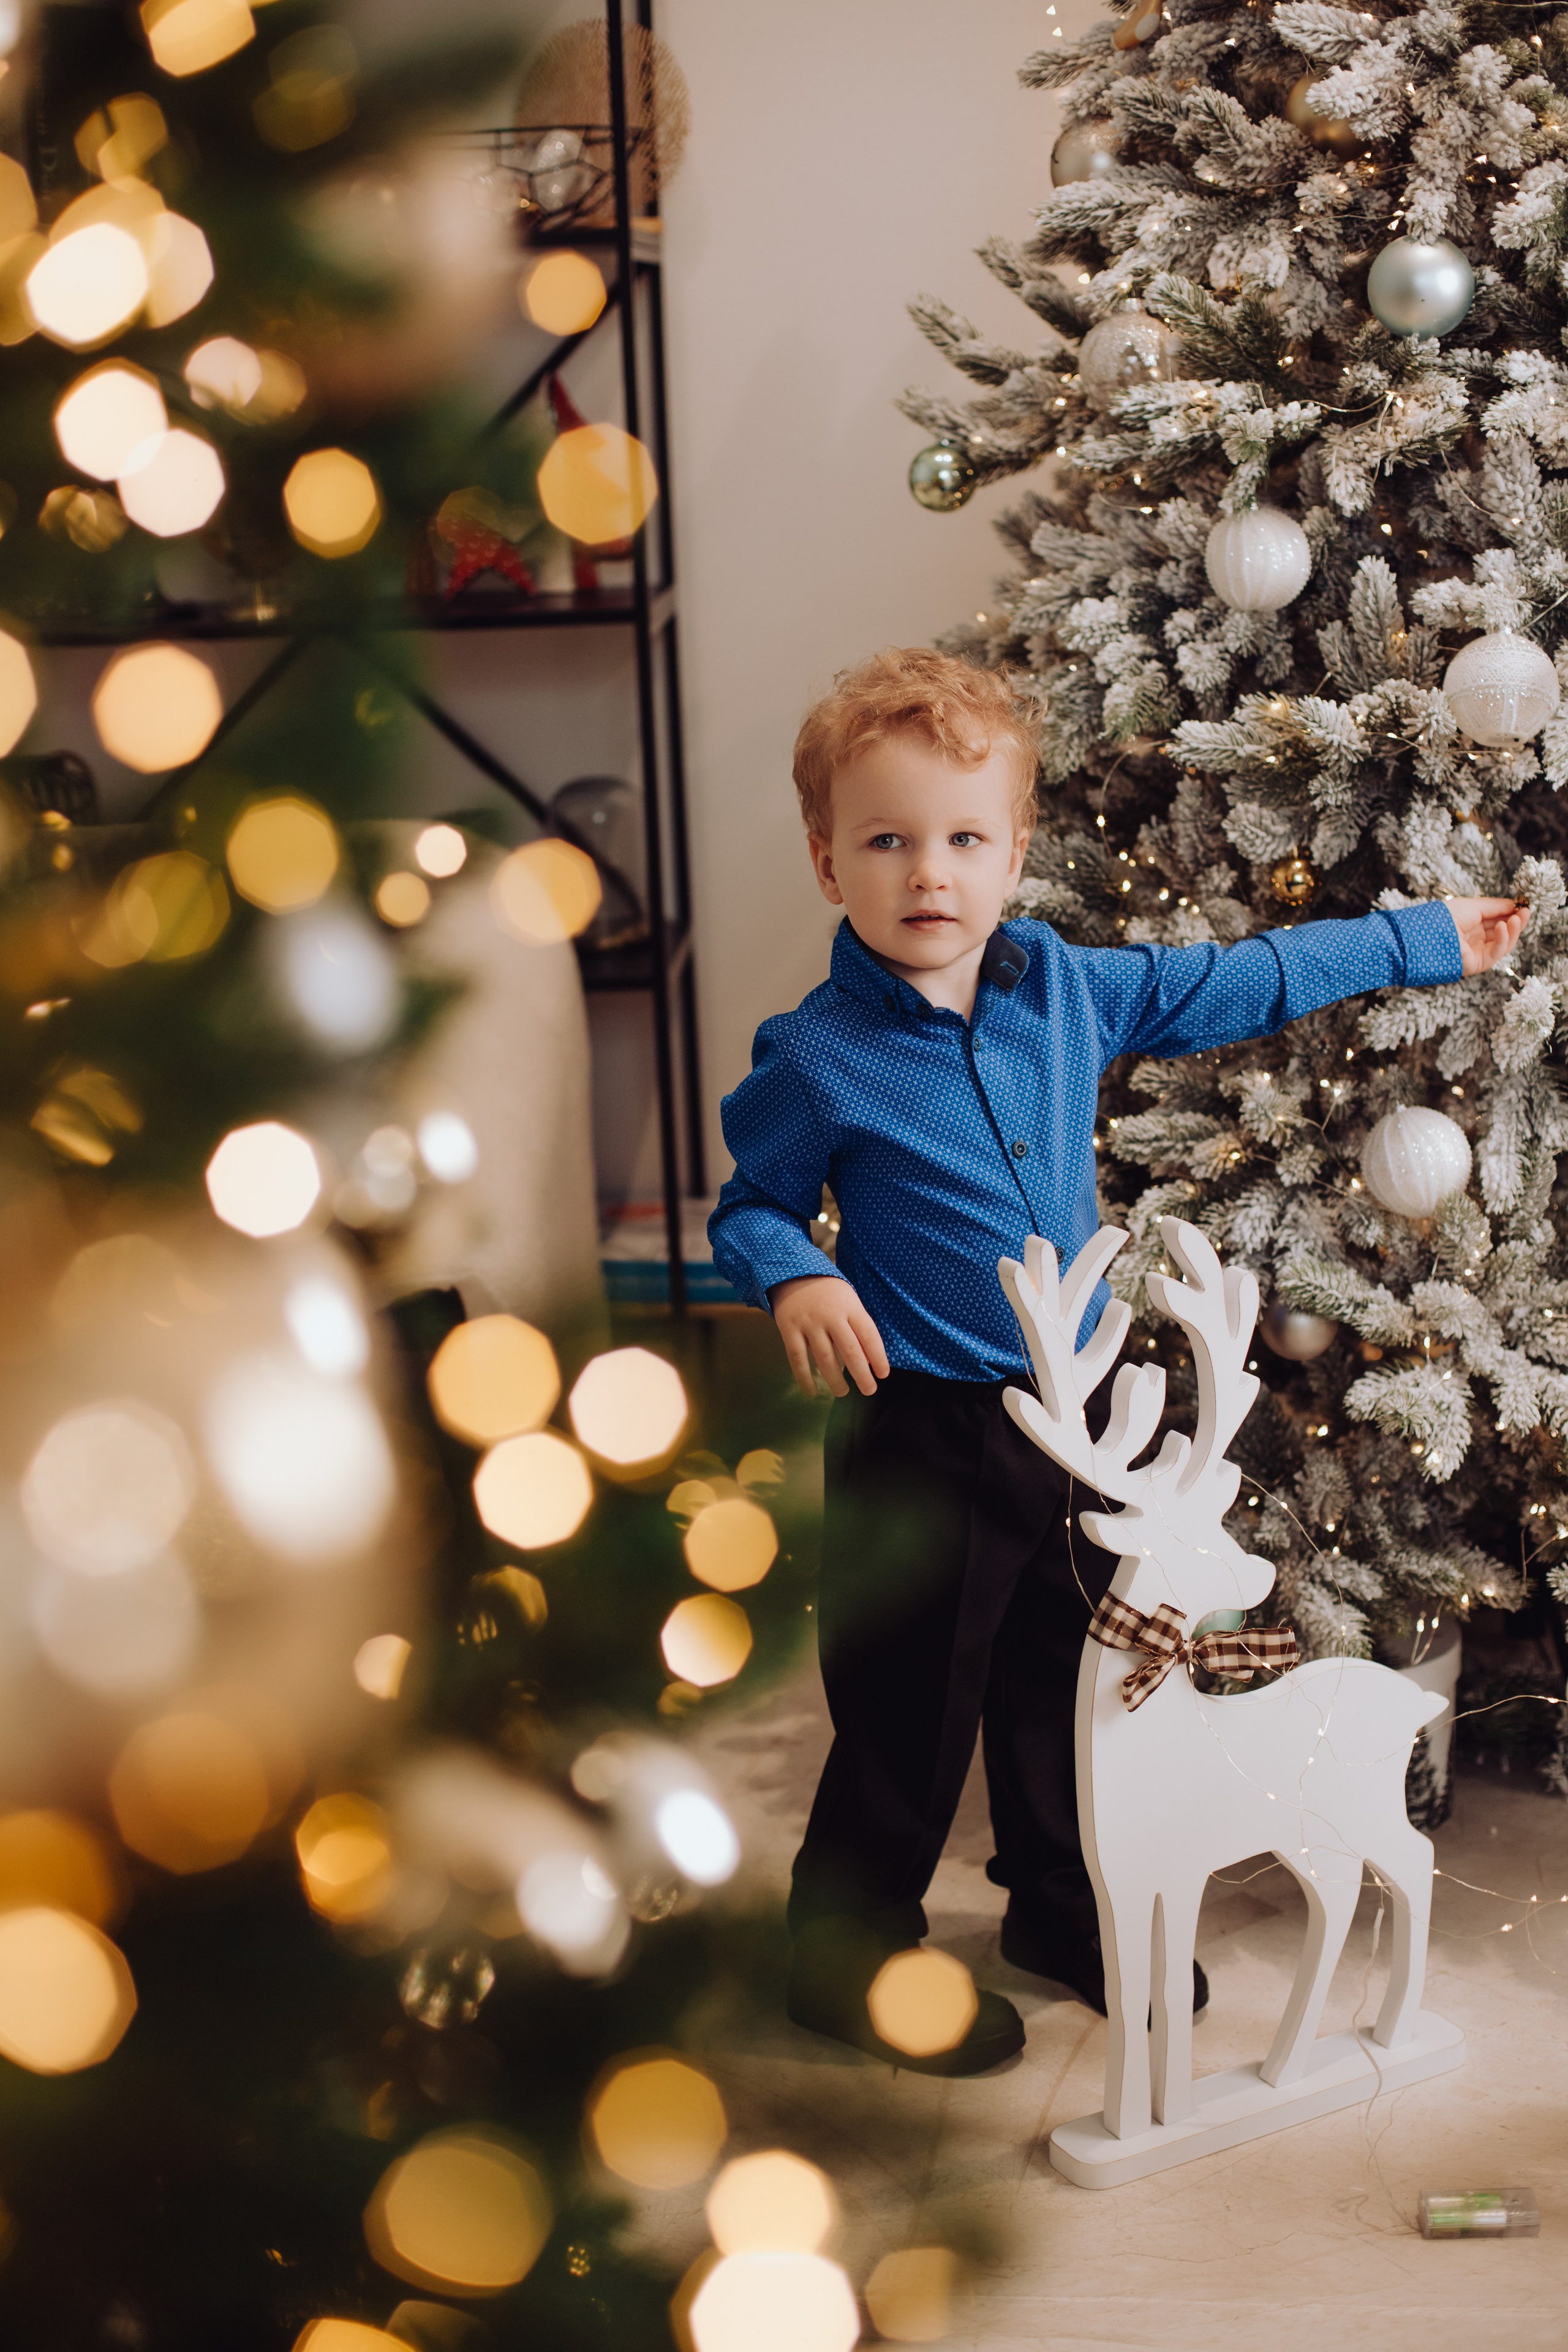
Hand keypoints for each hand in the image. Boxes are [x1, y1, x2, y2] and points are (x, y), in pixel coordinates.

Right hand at [770, 1274, 889, 1399]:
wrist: (792, 1273)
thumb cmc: (828, 1293)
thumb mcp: (849, 1301)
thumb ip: (859, 1327)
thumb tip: (870, 1361)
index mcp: (850, 1307)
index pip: (869, 1335)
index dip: (879, 1357)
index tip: (883, 1374)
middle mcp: (830, 1315)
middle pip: (850, 1350)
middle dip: (862, 1375)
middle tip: (869, 1390)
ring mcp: (809, 1323)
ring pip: (824, 1358)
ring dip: (835, 1380)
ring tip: (843, 1392)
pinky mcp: (789, 1330)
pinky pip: (798, 1359)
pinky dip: (805, 1378)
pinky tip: (812, 1392)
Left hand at [1446, 895, 1529, 975]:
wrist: (1429, 934)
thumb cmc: (1447, 917)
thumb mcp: (1474, 906)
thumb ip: (1496, 906)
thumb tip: (1514, 905)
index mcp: (1472, 923)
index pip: (1497, 919)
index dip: (1511, 913)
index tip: (1523, 905)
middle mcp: (1476, 938)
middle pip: (1503, 931)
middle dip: (1516, 922)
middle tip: (1526, 912)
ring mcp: (1478, 951)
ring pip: (1504, 943)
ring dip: (1513, 930)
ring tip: (1517, 918)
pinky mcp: (1478, 963)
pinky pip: (1496, 952)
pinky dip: (1503, 939)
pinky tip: (1503, 927)